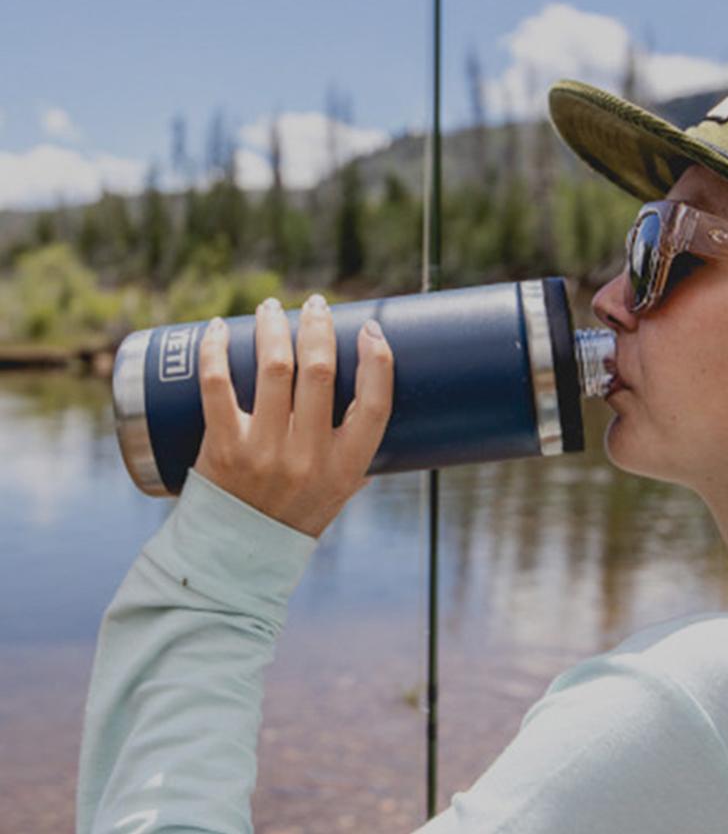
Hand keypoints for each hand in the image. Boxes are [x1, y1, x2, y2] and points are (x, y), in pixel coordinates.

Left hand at [193, 294, 393, 537]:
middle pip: (319, 373)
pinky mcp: (222, 448)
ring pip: (273, 370)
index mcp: (346, 467)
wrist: (239, 556)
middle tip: (314, 305)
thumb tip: (373, 389)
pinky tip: (218, 329)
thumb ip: (355, 447)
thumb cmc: (298, 513)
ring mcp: (263, 452)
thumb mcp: (342, 488)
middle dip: (318, 327)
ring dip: (273, 328)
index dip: (378, 361)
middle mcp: (308, 458)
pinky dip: (215, 351)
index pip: (375, 405)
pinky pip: (217, 386)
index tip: (371, 329)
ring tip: (272, 308)